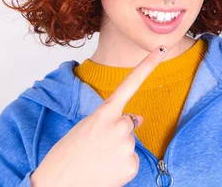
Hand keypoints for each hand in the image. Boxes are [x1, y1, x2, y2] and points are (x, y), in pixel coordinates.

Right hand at [30, 46, 168, 186]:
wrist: (58, 185)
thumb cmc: (66, 156)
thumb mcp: (86, 128)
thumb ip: (111, 119)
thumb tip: (138, 118)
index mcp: (104, 112)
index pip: (130, 83)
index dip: (148, 64)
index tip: (162, 49)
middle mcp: (120, 126)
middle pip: (129, 123)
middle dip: (118, 132)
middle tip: (96, 147)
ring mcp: (127, 146)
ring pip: (129, 143)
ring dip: (117, 151)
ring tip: (97, 160)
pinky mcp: (131, 165)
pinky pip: (131, 160)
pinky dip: (120, 166)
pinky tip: (105, 171)